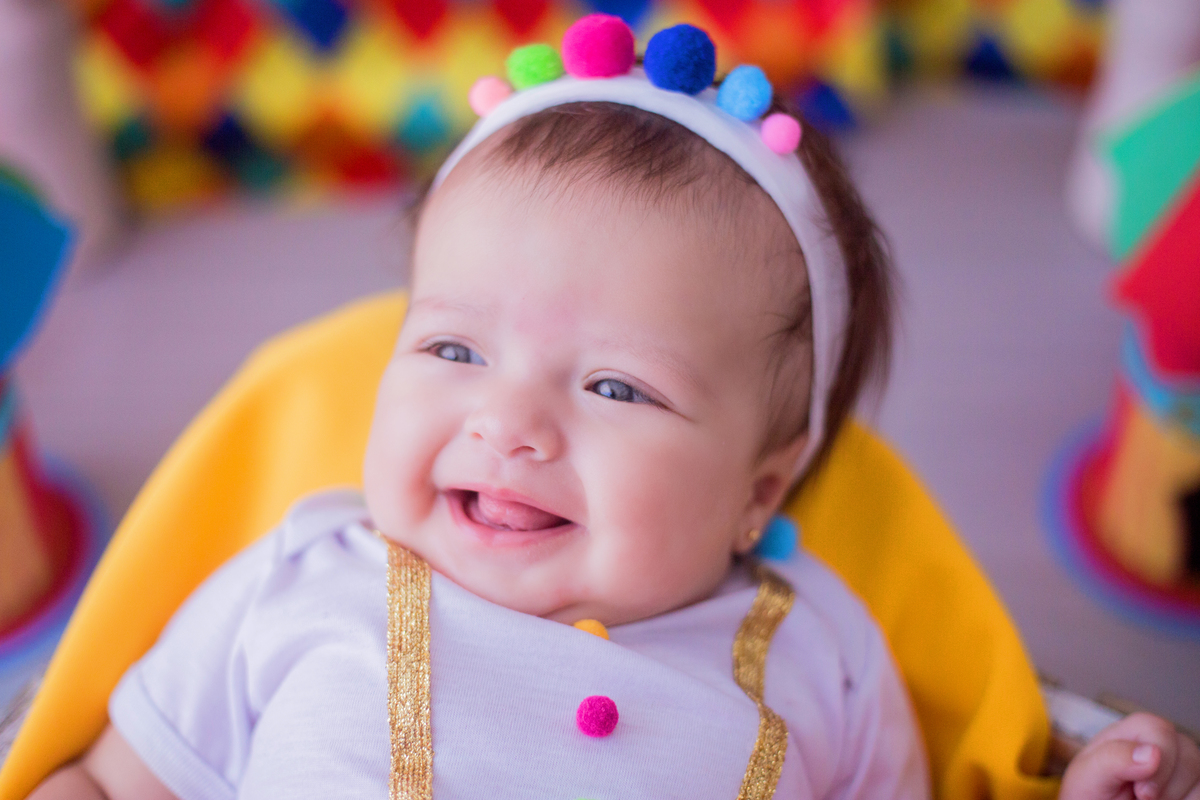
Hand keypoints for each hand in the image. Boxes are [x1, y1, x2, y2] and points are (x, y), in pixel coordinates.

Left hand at [1061, 713, 1199, 799]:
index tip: (1142, 793)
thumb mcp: (1089, 776)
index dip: (1159, 764)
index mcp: (1132, 733)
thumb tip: (1153, 752)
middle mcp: (1161, 745)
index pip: (1160, 730)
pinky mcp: (1189, 788)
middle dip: (1169, 787)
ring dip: (1178, 799)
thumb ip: (1114, 758)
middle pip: (1189, 756)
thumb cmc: (1089, 795)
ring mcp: (1179, 767)